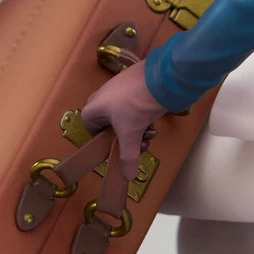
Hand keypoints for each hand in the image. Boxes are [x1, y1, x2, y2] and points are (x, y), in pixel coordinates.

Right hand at [81, 60, 166, 179]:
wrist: (161, 77)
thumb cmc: (137, 104)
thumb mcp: (132, 135)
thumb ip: (128, 157)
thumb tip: (127, 177)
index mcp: (92, 108)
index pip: (92, 131)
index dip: (106, 143)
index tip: (120, 147)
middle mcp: (100, 97)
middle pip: (110, 125)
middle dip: (126, 137)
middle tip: (141, 142)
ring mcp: (115, 88)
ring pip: (123, 116)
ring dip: (136, 128)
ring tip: (151, 132)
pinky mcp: (130, 83)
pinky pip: (131, 104)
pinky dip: (141, 114)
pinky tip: (153, 118)